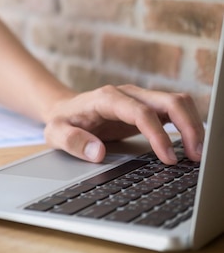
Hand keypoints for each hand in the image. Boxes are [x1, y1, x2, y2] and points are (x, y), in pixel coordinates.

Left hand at [43, 84, 203, 164]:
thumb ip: (73, 142)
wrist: (64, 111)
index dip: (158, 135)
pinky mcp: (147, 107)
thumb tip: (97, 153)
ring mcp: (139, 98)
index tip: (167, 158)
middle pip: (169, 101)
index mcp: (106, 98)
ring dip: (193, 125)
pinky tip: (190, 146)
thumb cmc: (62, 122)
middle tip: (195, 156)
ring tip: (197, 154)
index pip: (141, 113)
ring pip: (177, 102)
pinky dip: (187, 125)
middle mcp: (127, 94)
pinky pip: (175, 110)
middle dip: (188, 127)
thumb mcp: (55, 134)